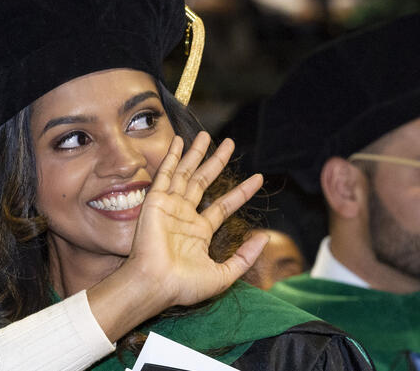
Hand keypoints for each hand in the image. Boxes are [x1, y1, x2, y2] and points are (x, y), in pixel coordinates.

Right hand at [90, 132, 266, 339]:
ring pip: (186, 172)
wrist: (155, 284)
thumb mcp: (224, 275)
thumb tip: (264, 238)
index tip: (258, 178)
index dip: (242, 191)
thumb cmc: (185, 285)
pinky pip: (165, 174)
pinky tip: (179, 141)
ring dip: (196, 153)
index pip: (224, 205)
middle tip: (231, 143)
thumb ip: (245, 257)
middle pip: (204, 181)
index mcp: (199, 232)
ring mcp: (170, 206)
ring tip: (207, 134)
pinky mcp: (156, 201)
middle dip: (217, 161)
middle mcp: (185, 215)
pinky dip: (172, 156)